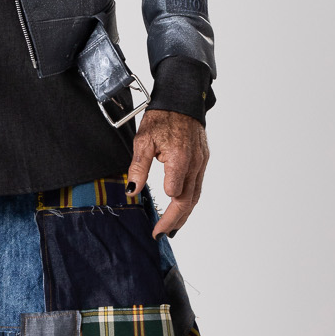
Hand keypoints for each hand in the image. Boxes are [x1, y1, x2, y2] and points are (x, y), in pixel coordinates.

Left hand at [126, 108, 208, 237]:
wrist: (182, 100)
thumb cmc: (162, 118)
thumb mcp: (143, 140)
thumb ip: (138, 168)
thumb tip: (131, 192)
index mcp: (180, 158)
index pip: (174, 192)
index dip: (165, 210)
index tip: (153, 226)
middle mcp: (194, 164)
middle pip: (188, 200)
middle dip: (175, 221)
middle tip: (161, 234)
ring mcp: (201, 163)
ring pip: (195, 196)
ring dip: (184, 215)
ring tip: (172, 230)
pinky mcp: (203, 161)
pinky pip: (198, 186)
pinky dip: (190, 202)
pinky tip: (181, 210)